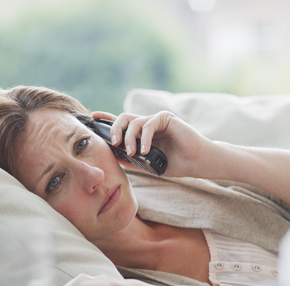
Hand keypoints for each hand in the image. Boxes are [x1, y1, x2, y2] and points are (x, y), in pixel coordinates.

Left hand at [91, 111, 214, 177]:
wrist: (196, 163)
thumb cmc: (175, 163)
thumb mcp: (147, 163)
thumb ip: (131, 158)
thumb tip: (112, 155)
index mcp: (141, 133)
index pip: (121, 124)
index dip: (106, 119)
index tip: (93, 119)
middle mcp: (147, 124)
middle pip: (123, 118)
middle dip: (114, 129)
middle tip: (114, 143)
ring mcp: (156, 119)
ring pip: (134, 122)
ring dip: (129, 138)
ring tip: (132, 152)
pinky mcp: (166, 118)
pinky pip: (149, 124)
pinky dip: (145, 138)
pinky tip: (146, 150)